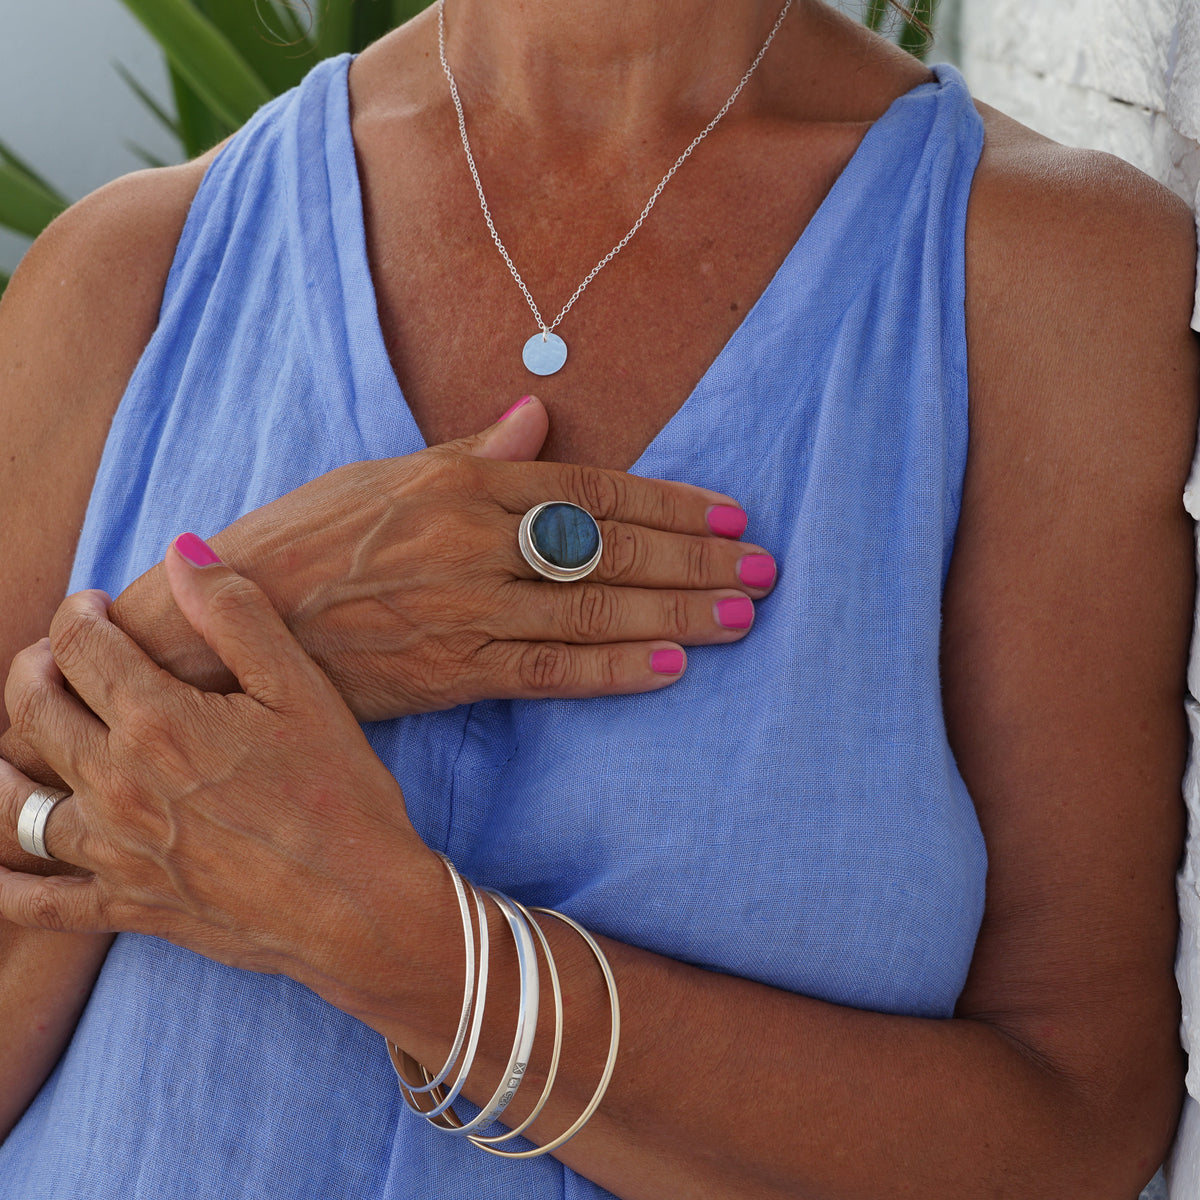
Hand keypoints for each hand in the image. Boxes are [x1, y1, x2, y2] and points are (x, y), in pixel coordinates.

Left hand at [0, 539, 438, 1002]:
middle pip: (34, 710)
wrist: (360, 906)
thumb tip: (182, 551)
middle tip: (58, 657)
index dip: (78, 614)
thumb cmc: (342, 793)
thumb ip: (238, 616)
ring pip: (13, 803)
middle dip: (34, 668)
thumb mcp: (304, 691)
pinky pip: (34, 901)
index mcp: (160, 722)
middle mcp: (117, 784)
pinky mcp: (126, 907)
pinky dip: (3, 882)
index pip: (81, 647)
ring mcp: (114, 853)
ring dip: (1, 761)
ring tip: (16, 739)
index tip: (95, 608)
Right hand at [108, 397, 774, 720]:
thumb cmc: (306, 537)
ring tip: (741, 614)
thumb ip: (473, 450)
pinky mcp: (448, 672)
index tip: (732, 513)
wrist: (231, 617)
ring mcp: (463, 608)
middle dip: (695, 558)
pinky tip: (671, 666)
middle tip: (765, 566)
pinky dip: (610, 669)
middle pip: (608, 549)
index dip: (669, 504)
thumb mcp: (384, 474)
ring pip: (591, 608)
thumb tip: (541, 415)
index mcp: (461, 482)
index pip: (591, 490)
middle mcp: (472, 540)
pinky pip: (545, 671)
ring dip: (675, 611)